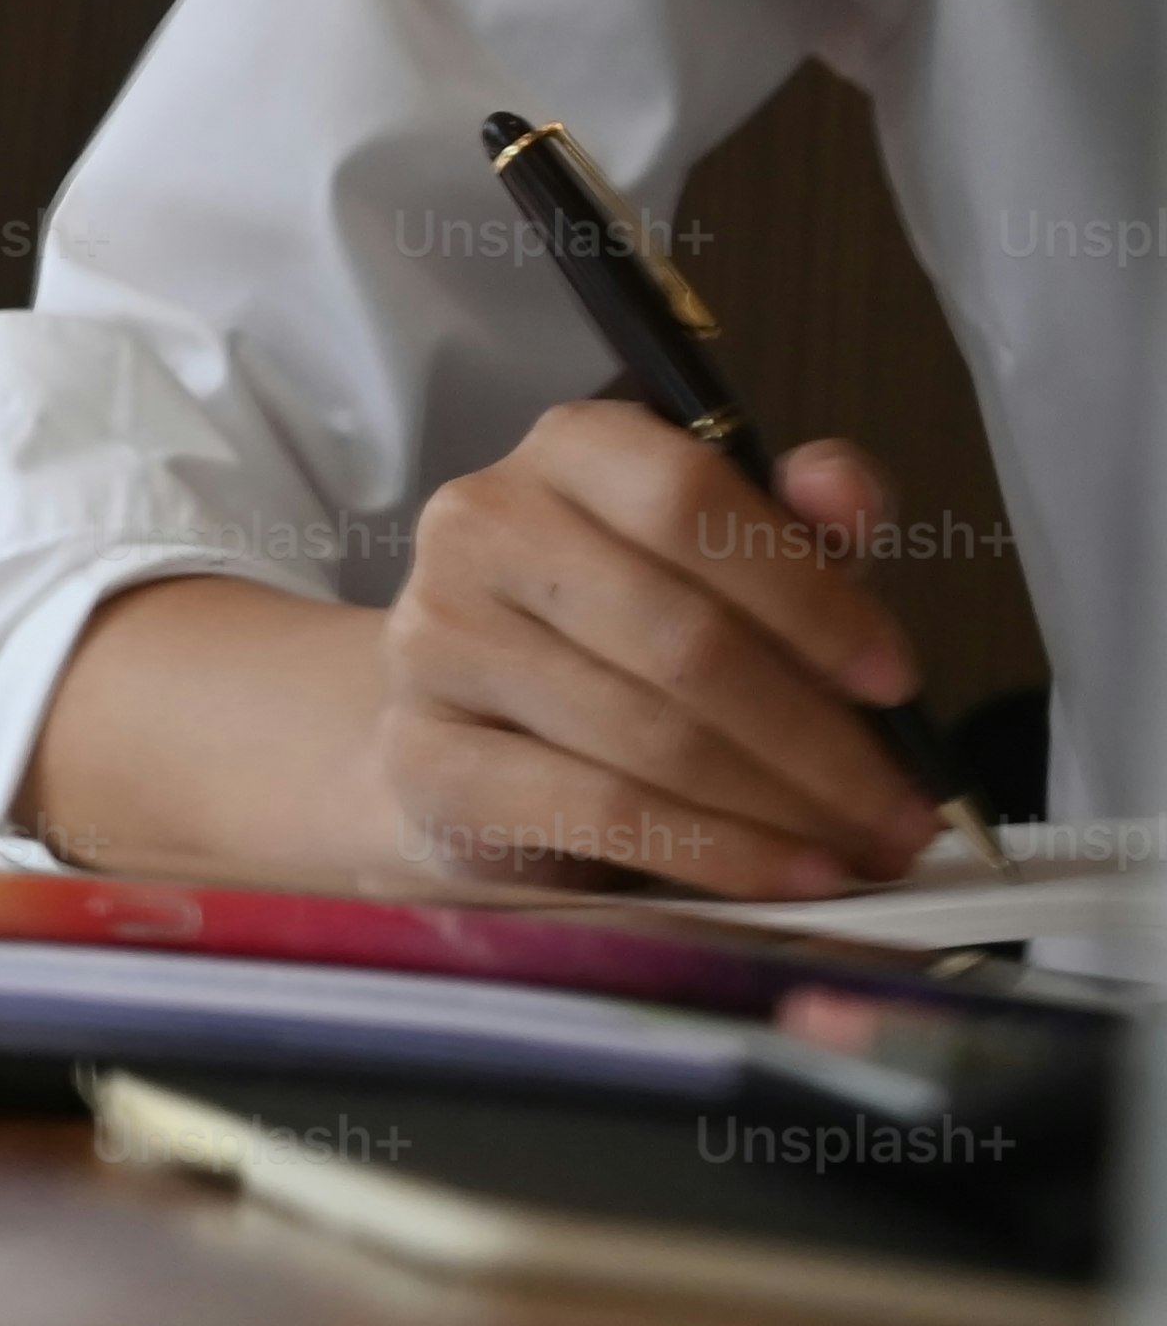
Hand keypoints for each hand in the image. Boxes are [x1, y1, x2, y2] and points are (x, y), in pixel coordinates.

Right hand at [373, 402, 943, 896]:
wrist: (470, 734)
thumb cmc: (618, 639)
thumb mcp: (728, 566)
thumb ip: (798, 525)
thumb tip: (843, 492)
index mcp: (569, 450)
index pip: (689, 500)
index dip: (808, 594)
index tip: (896, 685)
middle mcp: (481, 526)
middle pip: (680, 636)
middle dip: (818, 738)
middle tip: (904, 808)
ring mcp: (436, 641)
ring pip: (648, 734)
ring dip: (781, 806)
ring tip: (862, 849)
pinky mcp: (422, 754)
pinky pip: (598, 811)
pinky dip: (715, 851)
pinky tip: (787, 874)